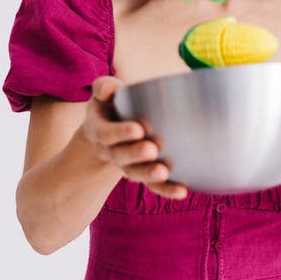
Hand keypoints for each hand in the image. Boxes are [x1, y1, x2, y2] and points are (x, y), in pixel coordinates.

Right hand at [80, 76, 188, 198]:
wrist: (111, 126)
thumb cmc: (111, 103)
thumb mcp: (104, 93)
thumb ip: (104, 88)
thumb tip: (109, 89)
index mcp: (99, 129)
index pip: (105, 133)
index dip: (119, 133)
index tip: (138, 129)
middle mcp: (110, 150)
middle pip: (119, 156)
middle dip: (135, 154)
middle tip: (152, 149)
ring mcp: (126, 164)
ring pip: (134, 173)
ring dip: (148, 175)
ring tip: (163, 172)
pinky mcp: (142, 173)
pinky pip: (152, 186)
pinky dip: (166, 189)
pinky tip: (182, 191)